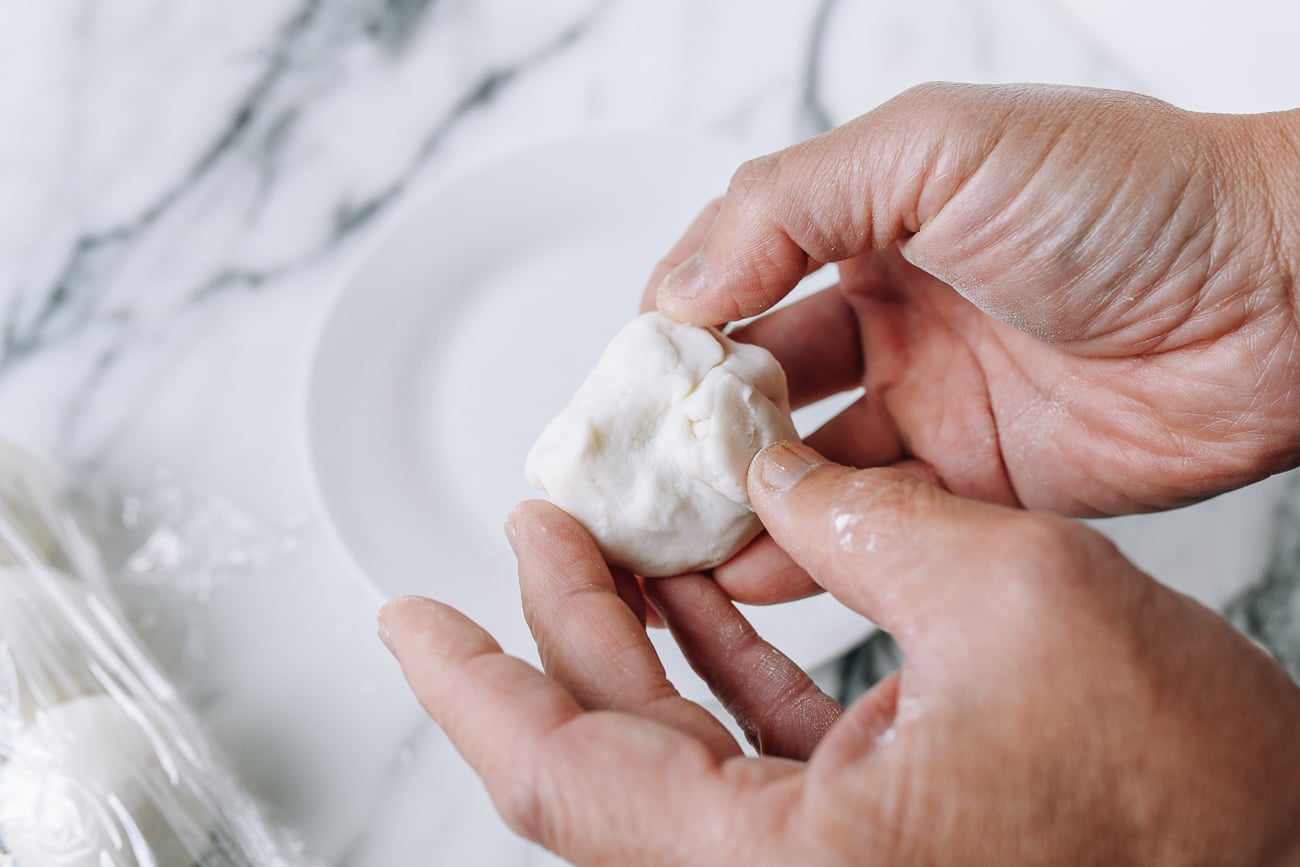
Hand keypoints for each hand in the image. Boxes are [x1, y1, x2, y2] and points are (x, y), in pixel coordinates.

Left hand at [380, 442, 1299, 865]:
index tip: (405, 618)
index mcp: (800, 865)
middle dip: (556, 630)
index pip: (568, 778)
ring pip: (672, 749)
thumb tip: (772, 470)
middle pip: (607, 756)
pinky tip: (699, 587)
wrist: (1286, 842)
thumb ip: (863, 516)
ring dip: (632, 641)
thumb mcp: (1014, 593)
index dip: (471, 684)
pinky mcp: (872, 836)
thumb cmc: (1188, 780)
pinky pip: (747, 751)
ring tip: (600, 541)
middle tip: (532, 529)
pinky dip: (712, 665)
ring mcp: (830, 865)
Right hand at [645, 84, 1299, 521]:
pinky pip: (871, 522)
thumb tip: (680, 283)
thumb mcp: (937, 150)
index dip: (671, 332)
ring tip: (666, 532)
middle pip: (753, 379)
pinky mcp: (976, 483)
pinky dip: (805, 547)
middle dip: (688, 424)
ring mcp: (931, 399)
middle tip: (629, 474)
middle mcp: (890, 311)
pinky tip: (748, 565)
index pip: (731, 276)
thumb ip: (792, 204)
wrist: (1283, 297)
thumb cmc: (1132, 196)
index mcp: (868, 219)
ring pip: (801, 460)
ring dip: (733, 493)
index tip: (624, 388)